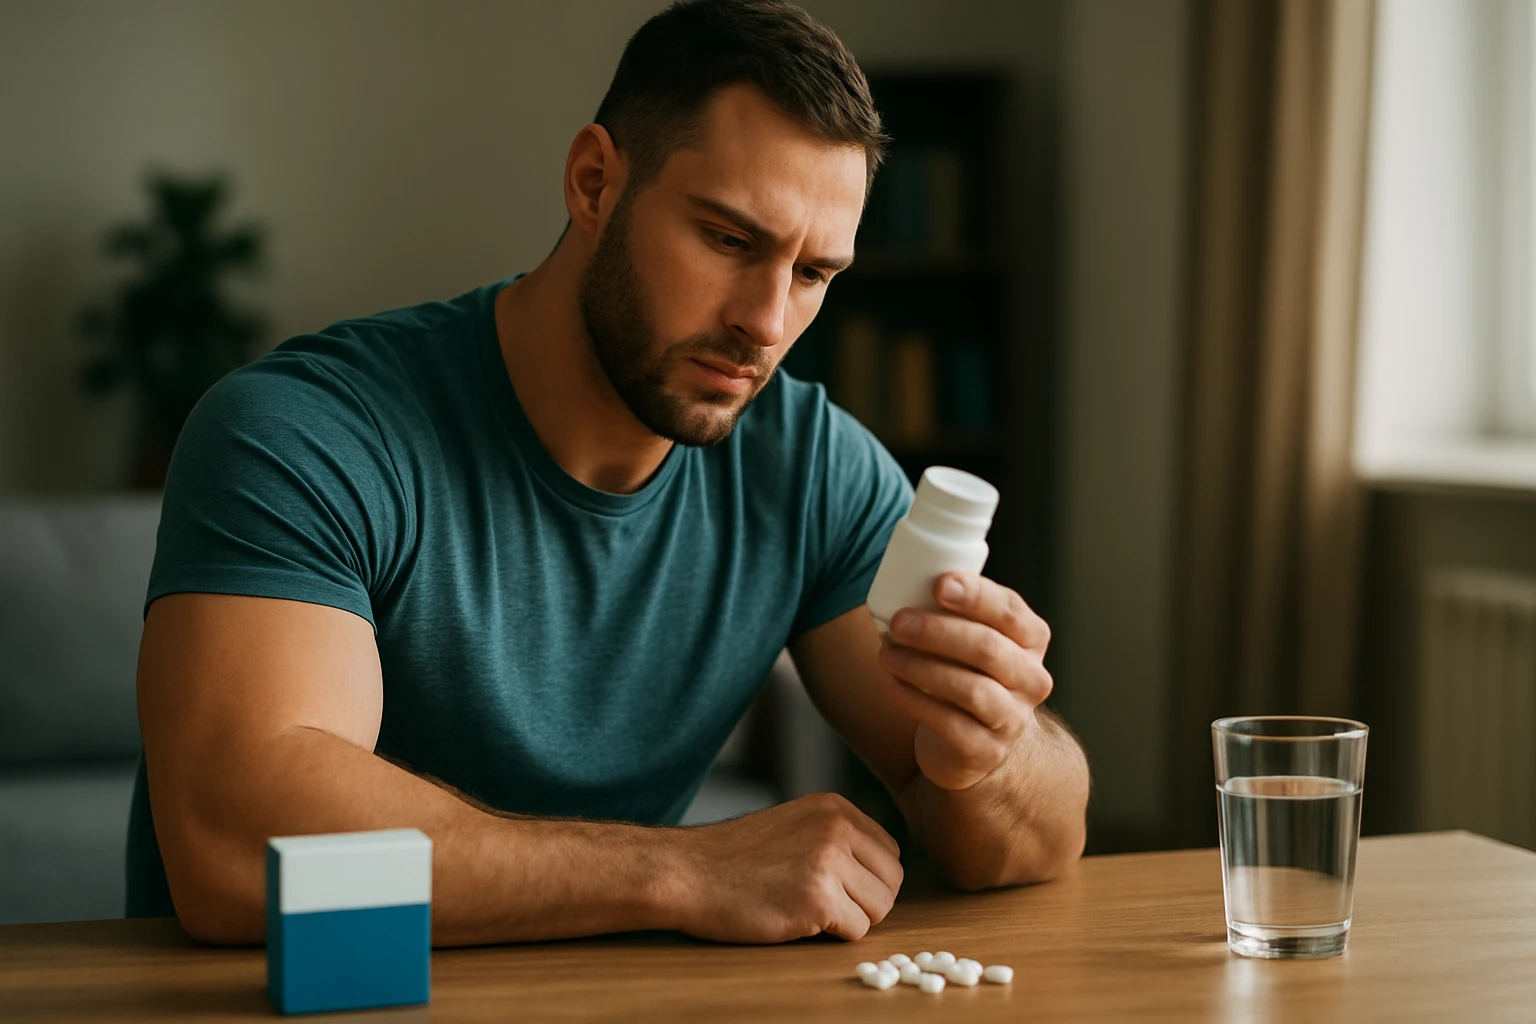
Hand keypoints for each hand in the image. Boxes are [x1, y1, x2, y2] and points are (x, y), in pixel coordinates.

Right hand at [669, 793, 902, 942]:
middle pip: (891, 881)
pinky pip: (856, 931)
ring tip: (807, 909)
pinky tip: (796, 918)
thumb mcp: (794, 825)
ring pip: (879, 908)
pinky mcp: (819, 899)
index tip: (835, 886)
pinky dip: (831, 936)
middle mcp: (838, 827)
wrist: (686, 872)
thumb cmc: (734, 858)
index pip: (889, 852)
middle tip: (824, 905)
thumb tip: (879, 870)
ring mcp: (829, 861)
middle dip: (865, 902)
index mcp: (835, 807)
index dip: (866, 879)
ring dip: (849, 919)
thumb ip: (837, 837)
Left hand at [876, 572, 1052, 790]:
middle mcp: (1031, 678)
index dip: (975, 596)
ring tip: (887, 654)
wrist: (977, 740)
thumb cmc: (967, 670)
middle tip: (898, 621)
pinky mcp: (986, 750)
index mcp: (1031, 638)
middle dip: (938, 632)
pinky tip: (894, 684)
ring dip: (922, 667)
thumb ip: (955, 608)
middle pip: (988, 649)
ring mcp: (1012, 718)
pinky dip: (916, 701)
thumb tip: (907, 575)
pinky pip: (950, 723)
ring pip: (970, 689)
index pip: (1009, 611)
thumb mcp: (973, 635)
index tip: (938, 584)